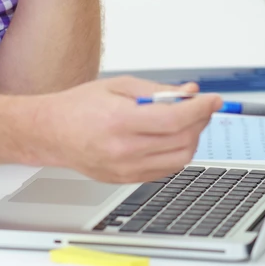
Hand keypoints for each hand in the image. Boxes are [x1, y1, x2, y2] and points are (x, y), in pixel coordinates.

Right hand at [33, 77, 222, 183]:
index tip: (213, 99)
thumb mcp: (118, 86)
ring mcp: (126, 169)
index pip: (174, 119)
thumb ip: (157, 90)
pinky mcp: (127, 180)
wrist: (51, 133)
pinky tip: (169, 137)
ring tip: (185, 121)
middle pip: (182, 140)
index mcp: (120, 121)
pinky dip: (177, 152)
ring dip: (192, 138)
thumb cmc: (79, 106)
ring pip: (180, 158)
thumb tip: (190, 92)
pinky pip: (166, 169)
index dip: (200, 108)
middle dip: (199, 121)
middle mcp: (124, 150)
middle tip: (200, 105)